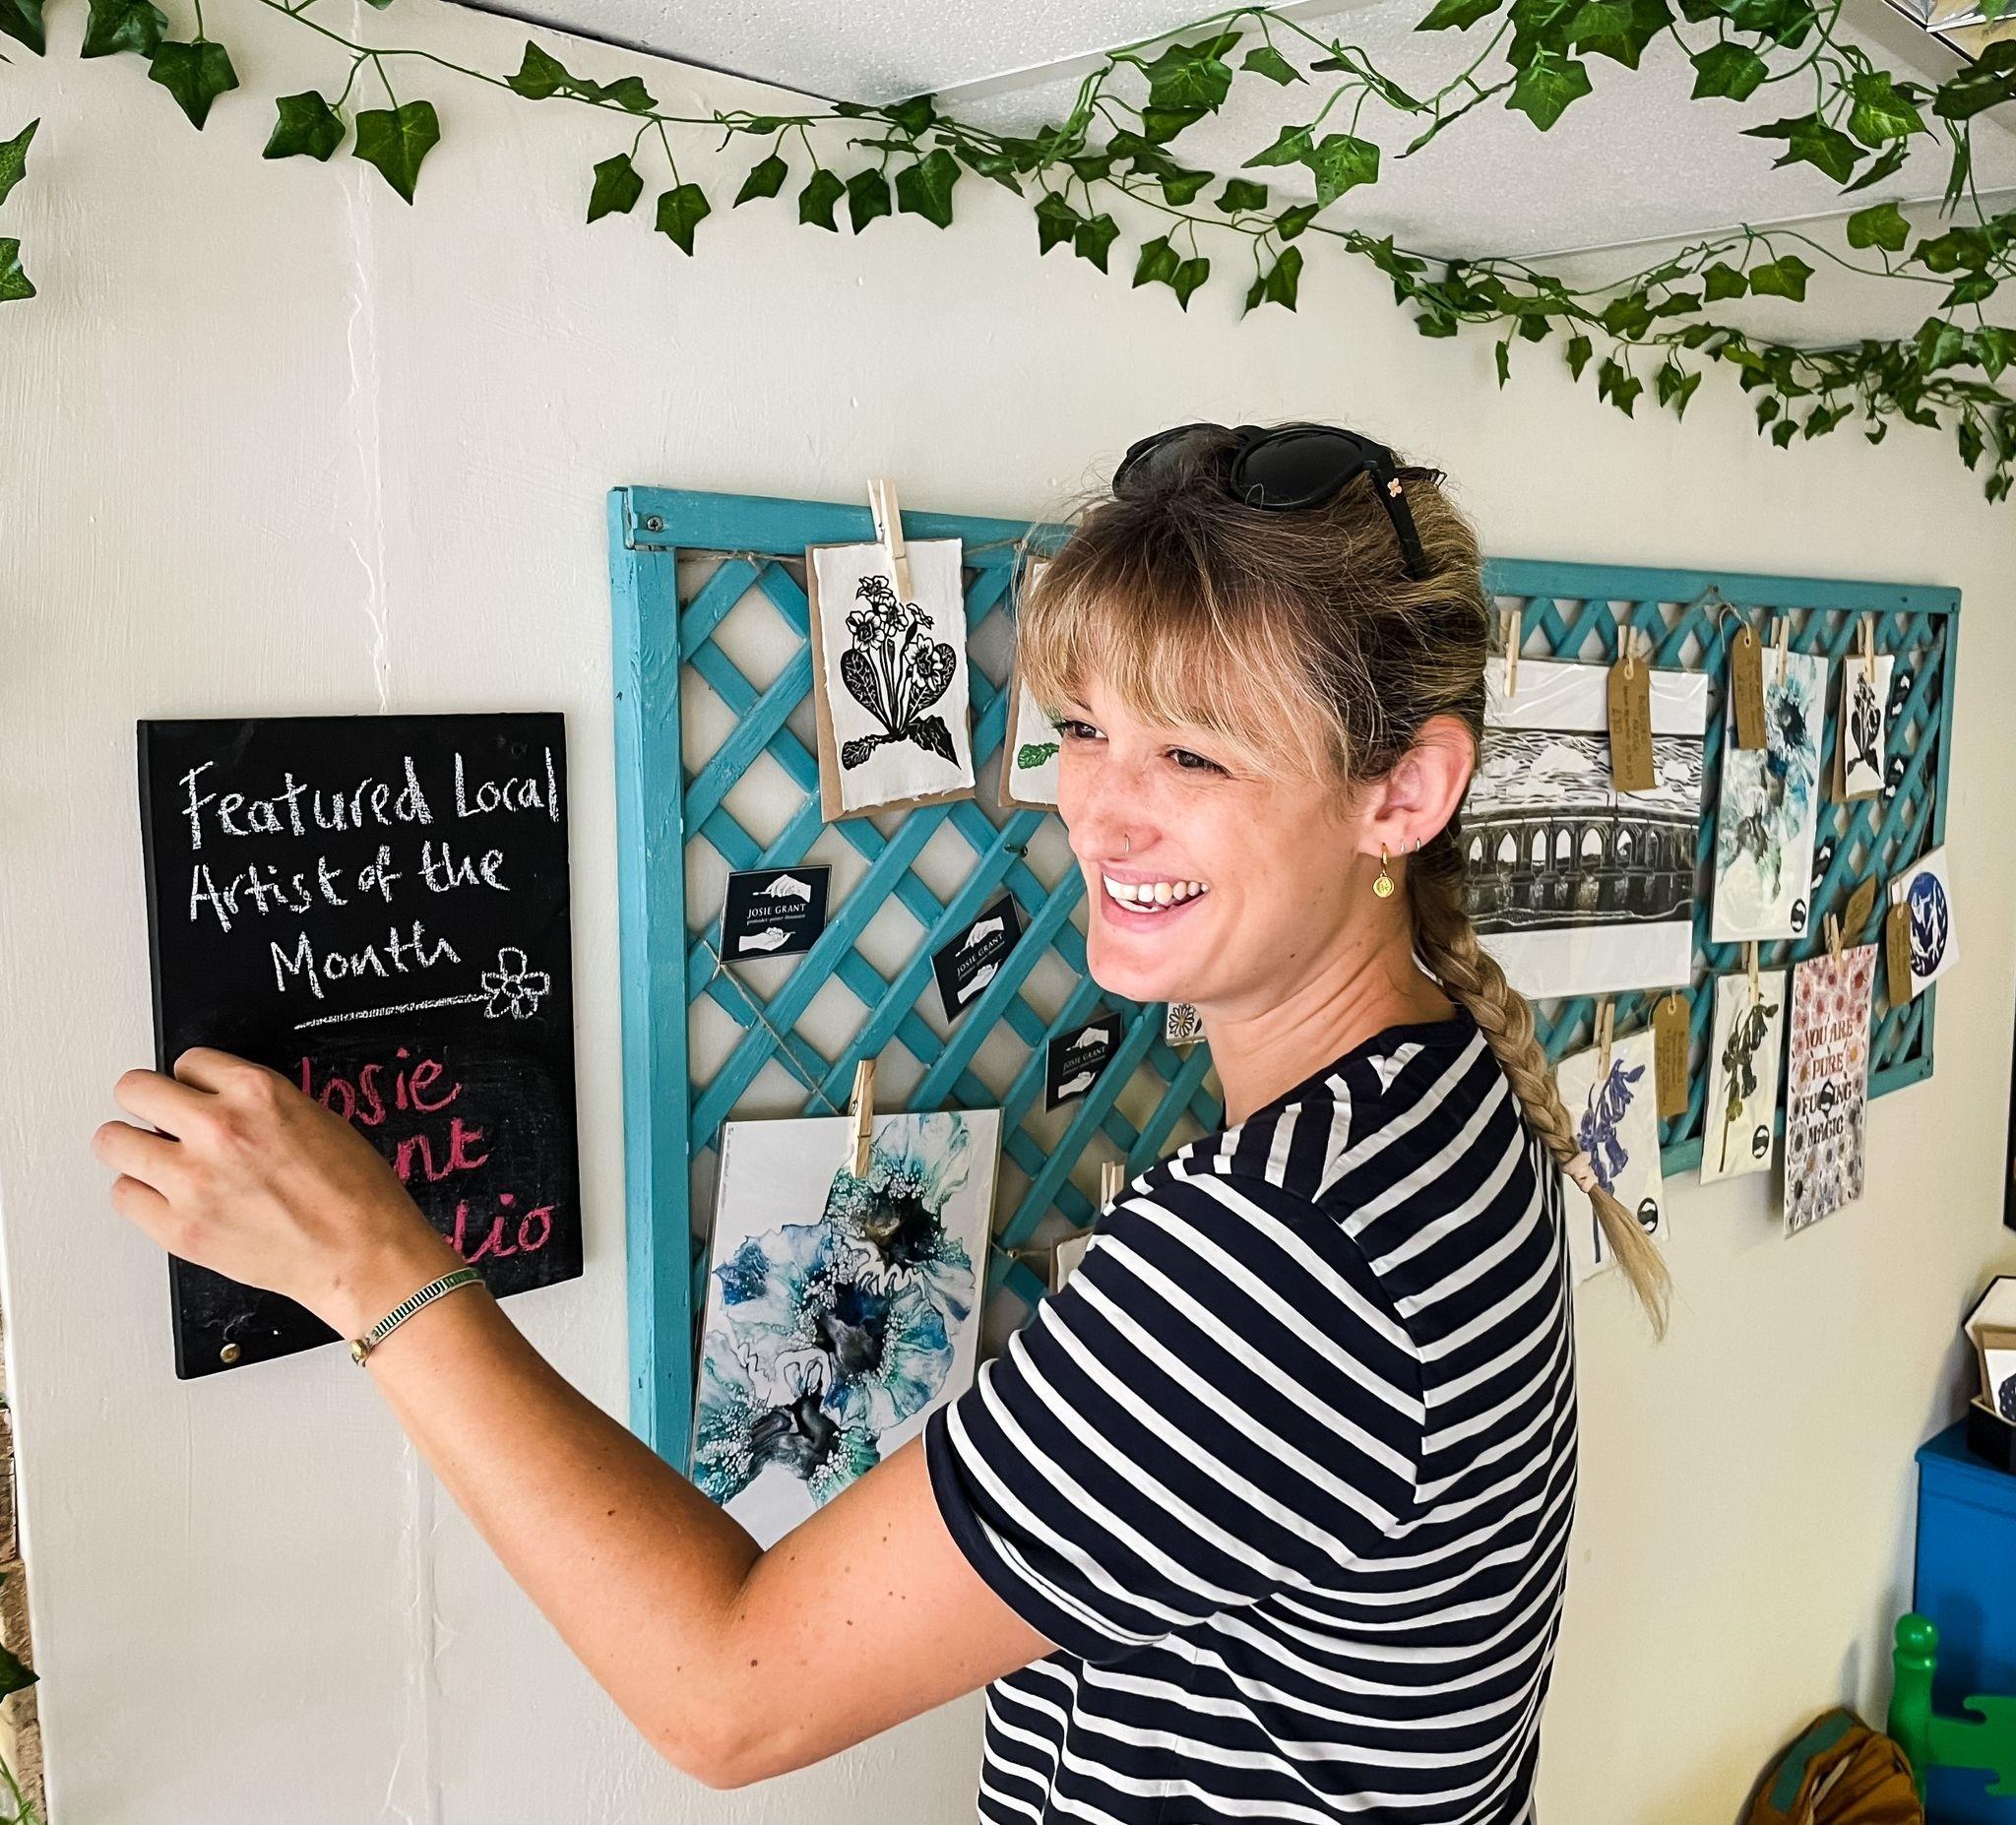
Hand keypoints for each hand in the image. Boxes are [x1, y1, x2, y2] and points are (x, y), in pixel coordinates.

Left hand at [95, 1047, 464, 1338]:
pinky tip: (167, 1197)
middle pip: (133, 1089)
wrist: (362, 1255)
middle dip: (144, 1102)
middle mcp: (219, 1129)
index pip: (187, 1062)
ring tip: (152, 1159)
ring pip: (113, 1142)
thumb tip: (215, 1104)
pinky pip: (124, 1195)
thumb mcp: (317, 1119)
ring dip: (132, 1147)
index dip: (192, 1082)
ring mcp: (193, 1181)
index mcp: (258, 1092)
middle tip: (155, 1118)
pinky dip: (141, 1195)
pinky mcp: (180, 1228)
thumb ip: (257, 1105)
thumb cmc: (355, 1194)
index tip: (194, 1097)